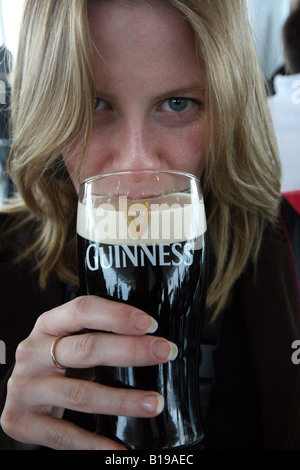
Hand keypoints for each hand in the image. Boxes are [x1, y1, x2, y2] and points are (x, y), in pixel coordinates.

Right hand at [0, 296, 176, 449]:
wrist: (16, 396)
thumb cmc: (53, 364)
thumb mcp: (66, 341)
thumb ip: (96, 336)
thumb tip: (149, 342)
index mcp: (48, 325)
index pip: (82, 310)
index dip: (117, 315)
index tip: (149, 324)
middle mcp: (33, 352)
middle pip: (85, 349)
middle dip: (130, 351)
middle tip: (164, 353)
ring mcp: (26, 387)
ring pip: (81, 394)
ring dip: (122, 400)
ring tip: (154, 403)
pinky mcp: (21, 420)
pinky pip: (64, 435)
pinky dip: (95, 444)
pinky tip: (119, 447)